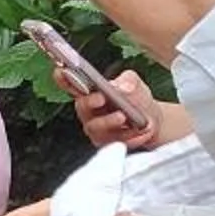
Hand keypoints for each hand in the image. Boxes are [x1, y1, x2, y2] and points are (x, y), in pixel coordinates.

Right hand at [63, 64, 188, 151]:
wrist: (154, 120)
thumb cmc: (137, 100)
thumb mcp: (135, 83)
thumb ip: (129, 80)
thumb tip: (121, 86)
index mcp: (90, 93)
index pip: (71, 85)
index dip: (63, 79)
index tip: (61, 71)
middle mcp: (88, 112)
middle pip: (81, 106)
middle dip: (89, 102)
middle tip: (101, 98)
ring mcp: (96, 129)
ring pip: (96, 127)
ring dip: (109, 121)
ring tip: (122, 116)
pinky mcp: (107, 144)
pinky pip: (114, 140)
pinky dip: (128, 135)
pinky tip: (139, 129)